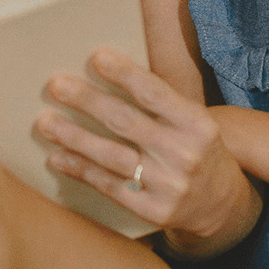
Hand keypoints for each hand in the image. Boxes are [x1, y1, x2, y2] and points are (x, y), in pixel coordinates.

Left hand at [35, 47, 254, 254]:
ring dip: (74, 137)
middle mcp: (185, 155)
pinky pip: (109, 186)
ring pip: (112, 156)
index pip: (155, 93)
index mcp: (198, 124)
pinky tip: (58, 157)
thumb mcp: (192, 122)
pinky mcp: (154, 212)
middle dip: (87, 100)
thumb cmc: (195, 149)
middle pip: (126, 122)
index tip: (95, 56)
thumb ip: (159, 103)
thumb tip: (104, 71)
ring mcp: (170, 186)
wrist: (223, 205)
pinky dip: (81, 169)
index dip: (124, 73)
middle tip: (56, 84)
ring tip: (45, 122)